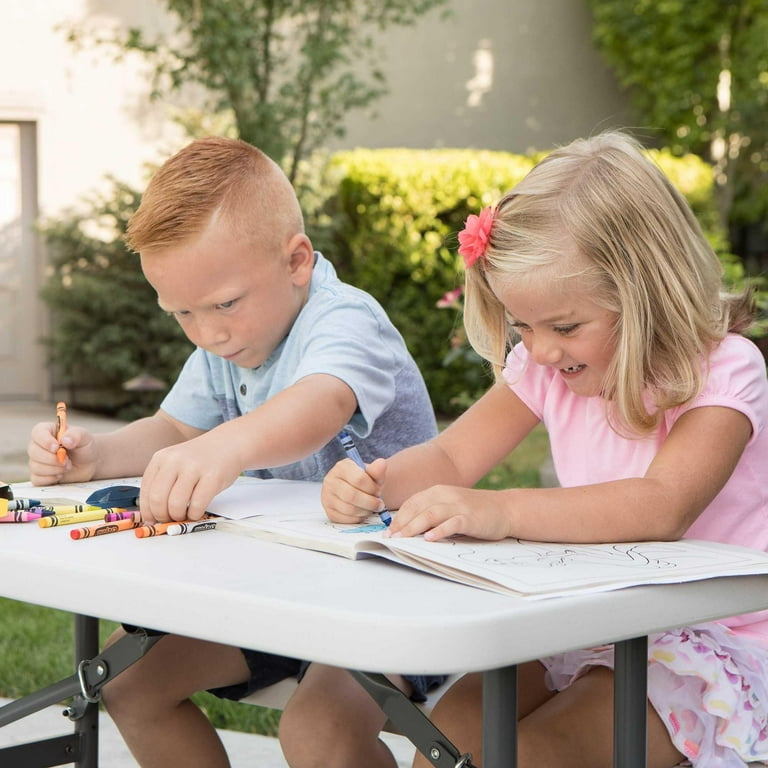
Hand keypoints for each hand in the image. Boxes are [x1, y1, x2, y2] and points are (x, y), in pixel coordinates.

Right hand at [27, 421, 97, 484]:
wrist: (89, 462)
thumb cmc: (84, 446)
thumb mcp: (84, 437)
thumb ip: (76, 435)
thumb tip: (65, 440)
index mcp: (48, 431)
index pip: (37, 433)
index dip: (45, 441)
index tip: (56, 447)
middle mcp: (39, 445)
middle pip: (34, 452)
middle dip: (52, 459)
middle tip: (67, 460)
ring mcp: (37, 460)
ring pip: (35, 467)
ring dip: (53, 469)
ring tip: (68, 467)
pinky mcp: (40, 474)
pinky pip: (37, 479)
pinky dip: (50, 479)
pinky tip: (60, 475)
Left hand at [138, 432, 243, 523]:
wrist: (229, 443)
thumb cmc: (201, 459)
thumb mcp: (175, 463)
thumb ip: (163, 484)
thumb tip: (152, 516)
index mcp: (161, 458)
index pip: (146, 491)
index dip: (148, 511)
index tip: (153, 521)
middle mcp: (175, 461)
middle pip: (158, 499)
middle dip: (162, 516)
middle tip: (169, 519)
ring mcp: (194, 468)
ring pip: (175, 504)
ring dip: (178, 517)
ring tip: (184, 515)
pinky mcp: (212, 476)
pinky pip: (197, 505)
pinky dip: (194, 514)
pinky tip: (196, 512)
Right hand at [321, 457, 387, 523]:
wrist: (354, 489)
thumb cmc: (363, 481)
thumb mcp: (371, 474)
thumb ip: (377, 470)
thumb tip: (382, 463)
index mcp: (341, 467)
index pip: (358, 479)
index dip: (372, 488)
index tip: (379, 491)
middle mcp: (331, 481)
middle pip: (352, 495)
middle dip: (370, 502)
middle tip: (379, 504)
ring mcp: (327, 497)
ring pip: (348, 509)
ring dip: (365, 511)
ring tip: (372, 508)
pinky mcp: (329, 511)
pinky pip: (345, 519)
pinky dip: (358, 518)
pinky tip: (363, 513)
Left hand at [386, 485, 512, 541]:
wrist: (505, 509)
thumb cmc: (474, 511)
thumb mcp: (450, 506)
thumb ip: (432, 513)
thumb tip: (407, 528)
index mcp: (438, 492)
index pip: (412, 503)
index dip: (398, 517)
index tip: (388, 531)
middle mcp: (446, 495)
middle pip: (418, 508)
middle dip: (401, 524)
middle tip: (390, 538)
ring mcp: (459, 506)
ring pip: (431, 514)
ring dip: (414, 527)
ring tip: (402, 539)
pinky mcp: (470, 518)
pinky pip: (452, 523)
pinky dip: (440, 530)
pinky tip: (429, 538)